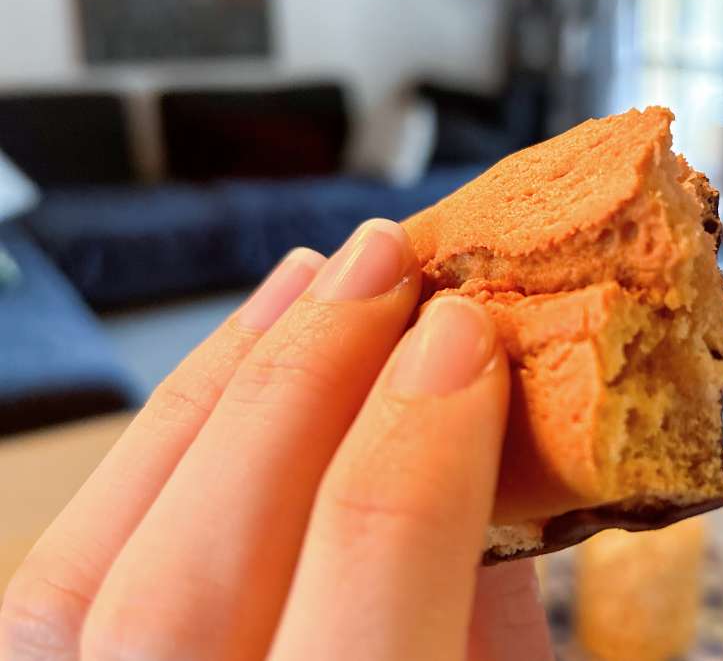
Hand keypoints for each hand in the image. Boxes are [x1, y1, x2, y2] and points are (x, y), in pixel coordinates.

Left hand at [0, 219, 552, 660]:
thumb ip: (485, 629)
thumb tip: (495, 454)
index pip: (359, 590)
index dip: (421, 439)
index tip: (470, 331)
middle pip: (194, 574)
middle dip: (302, 387)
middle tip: (387, 266)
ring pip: (90, 572)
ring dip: (213, 396)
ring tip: (306, 285)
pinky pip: (58, 588)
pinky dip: (149, 463)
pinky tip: (225, 380)